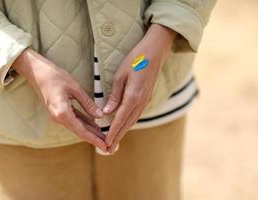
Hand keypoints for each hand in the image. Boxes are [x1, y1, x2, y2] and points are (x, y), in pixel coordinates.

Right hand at [12, 48, 106, 151]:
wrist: (38, 73)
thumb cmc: (56, 77)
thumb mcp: (75, 89)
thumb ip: (88, 104)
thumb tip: (100, 116)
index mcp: (63, 113)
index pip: (82, 131)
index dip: (94, 139)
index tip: (105, 147)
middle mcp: (59, 118)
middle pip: (80, 131)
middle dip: (94, 138)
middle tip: (108, 145)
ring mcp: (58, 116)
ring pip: (78, 126)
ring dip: (90, 132)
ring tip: (104, 137)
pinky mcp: (59, 112)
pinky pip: (74, 120)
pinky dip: (85, 123)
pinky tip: (94, 126)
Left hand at [103, 24, 176, 152]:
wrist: (154, 52)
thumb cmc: (135, 60)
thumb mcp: (120, 76)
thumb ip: (114, 96)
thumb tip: (107, 112)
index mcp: (133, 96)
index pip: (120, 119)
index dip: (113, 132)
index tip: (106, 143)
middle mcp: (141, 102)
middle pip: (127, 123)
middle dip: (118, 136)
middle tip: (109, 149)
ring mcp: (146, 100)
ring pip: (133, 120)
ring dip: (123, 131)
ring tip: (115, 140)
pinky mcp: (147, 97)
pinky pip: (136, 114)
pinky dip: (129, 122)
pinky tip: (123, 125)